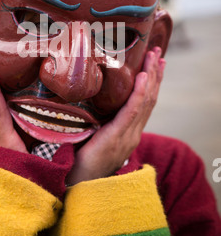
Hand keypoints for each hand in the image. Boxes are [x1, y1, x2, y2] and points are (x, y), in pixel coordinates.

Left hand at [66, 47, 165, 184]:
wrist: (77, 182)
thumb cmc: (81, 158)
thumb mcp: (94, 134)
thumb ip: (98, 119)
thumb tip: (87, 96)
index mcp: (128, 132)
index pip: (145, 103)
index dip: (151, 82)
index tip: (155, 64)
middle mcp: (133, 132)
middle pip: (149, 98)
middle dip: (155, 74)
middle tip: (158, 53)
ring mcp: (128, 135)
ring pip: (145, 101)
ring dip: (151, 77)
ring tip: (154, 58)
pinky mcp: (118, 136)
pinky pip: (133, 111)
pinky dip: (140, 93)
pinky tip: (143, 77)